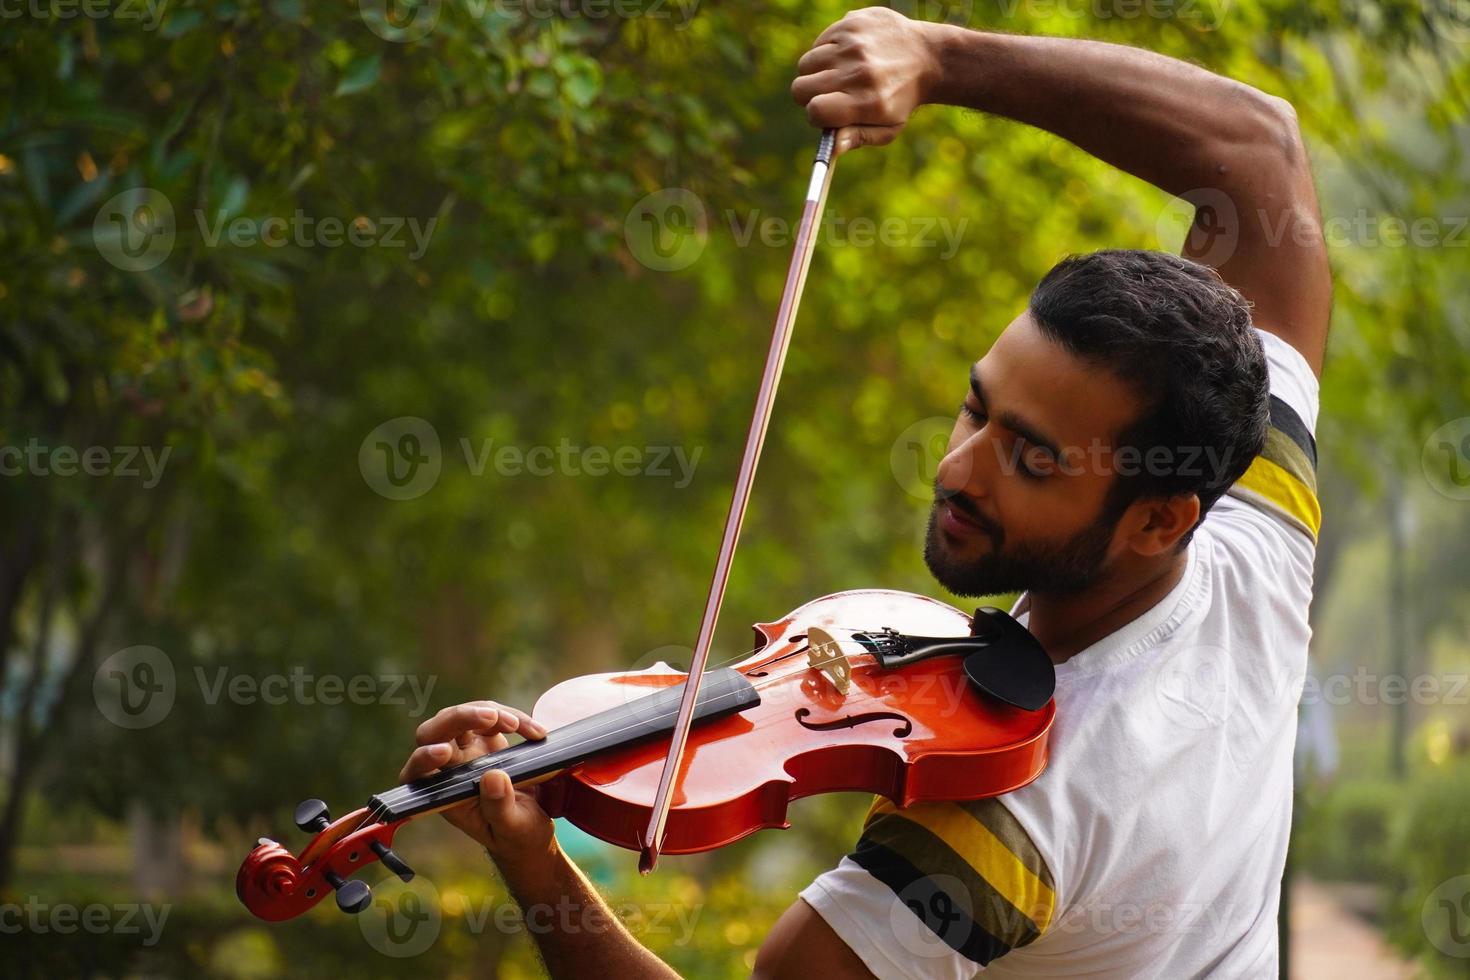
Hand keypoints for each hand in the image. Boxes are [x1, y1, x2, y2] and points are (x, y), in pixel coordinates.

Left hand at [399, 700, 555, 868]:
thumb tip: (492, 776)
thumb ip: (499, 807)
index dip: (424, 758)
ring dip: (490, 713)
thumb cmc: (515, 834)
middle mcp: (448, 769)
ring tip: (518, 726)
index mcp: (444, 795)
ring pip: (461, 716)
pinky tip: (533, 730)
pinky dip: (511, 716)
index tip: (444, 752)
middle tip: (490, 717)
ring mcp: (465, 751)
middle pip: (435, 732)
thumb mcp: (512, 828)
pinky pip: (489, 714)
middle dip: (460, 718)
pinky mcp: (485, 738)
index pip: (418, 772)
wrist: (532, 825)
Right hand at [791, 7, 944, 155]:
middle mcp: (859, 71)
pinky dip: (827, 51)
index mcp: (867, 102)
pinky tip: (848, 56)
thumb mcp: (889, 128)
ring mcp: (854, 44)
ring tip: (840, 73)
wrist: (928, 57)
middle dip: (810, 96)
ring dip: (817, 72)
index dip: (815, 115)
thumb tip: (832, 147)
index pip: (815, 110)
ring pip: (806, 63)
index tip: (826, 114)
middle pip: (800, 88)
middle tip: (830, 94)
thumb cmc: (902, 98)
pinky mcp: (851, 23)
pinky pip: (818, 42)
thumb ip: (858, 138)